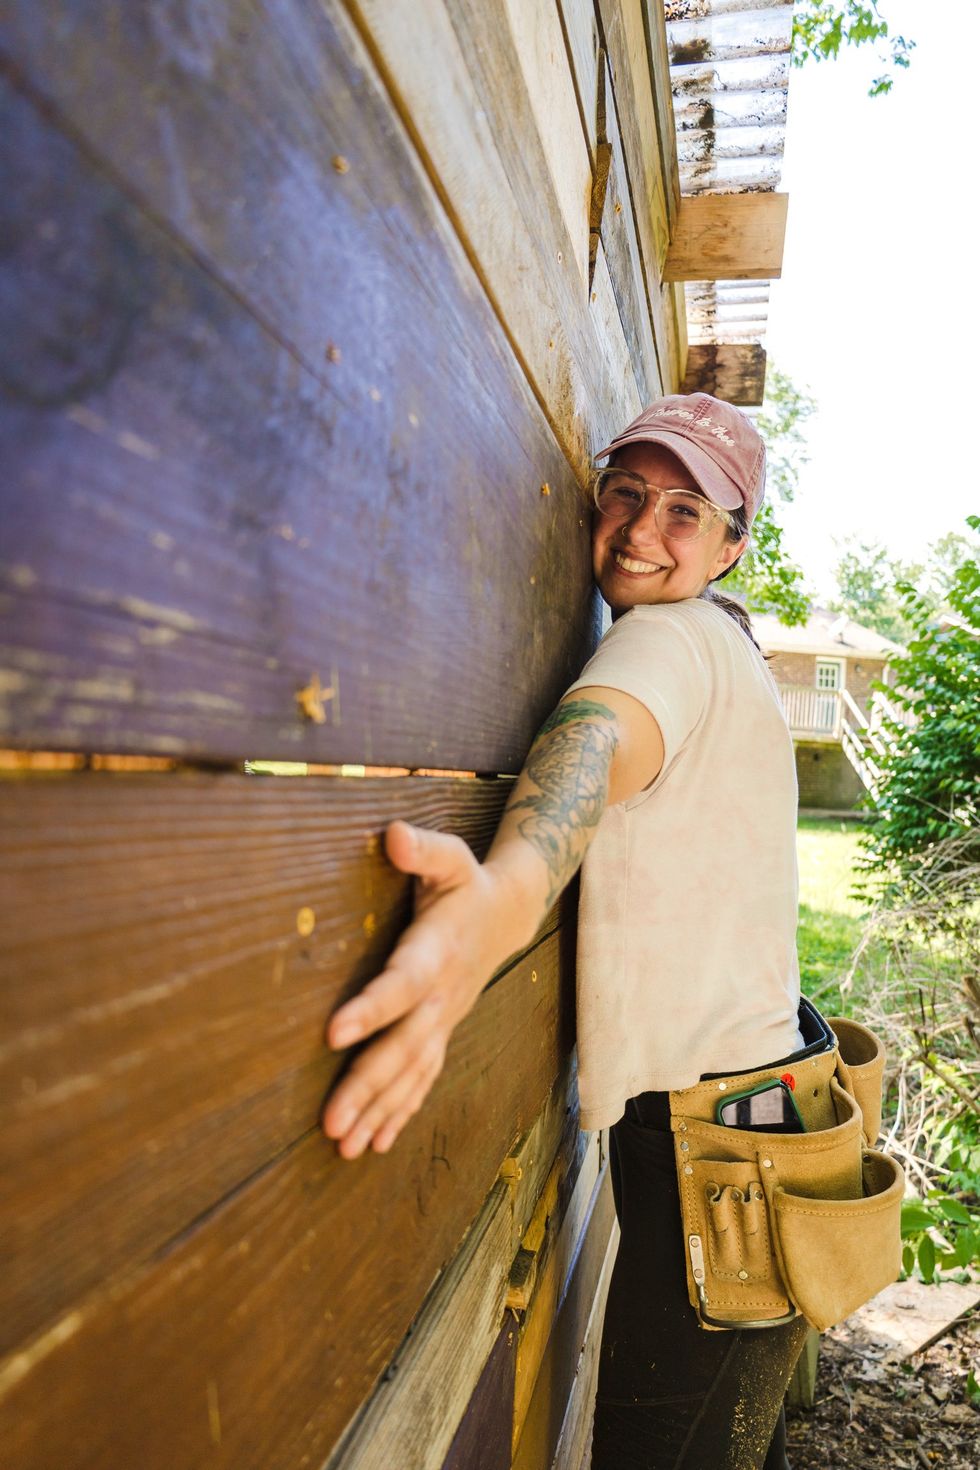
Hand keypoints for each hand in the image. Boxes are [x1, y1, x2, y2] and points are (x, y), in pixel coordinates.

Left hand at [321, 819, 519, 1158]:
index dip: (372, 1008)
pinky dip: (400, 1112)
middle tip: (331, 1121)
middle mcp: (442, 995)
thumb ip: (422, 848)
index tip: (333, 1033)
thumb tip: (393, 835)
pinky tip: (374, 1143)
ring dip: (378, 1110)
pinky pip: (422, 1079)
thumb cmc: (464, 882)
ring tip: (343, 1145)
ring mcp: (444, 1019)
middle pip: (404, 1046)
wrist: (508, 913)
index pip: (403, 984)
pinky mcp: (441, 1031)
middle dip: (367, 1086)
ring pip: (412, 1073)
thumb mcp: (450, 855)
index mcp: (437, 951)